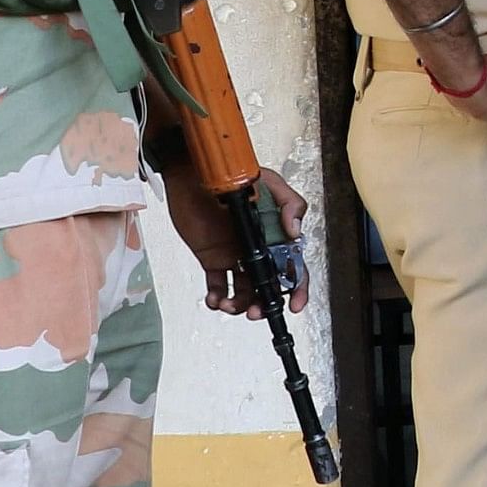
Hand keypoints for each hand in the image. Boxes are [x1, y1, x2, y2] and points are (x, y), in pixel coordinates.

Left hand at [153, 171, 311, 318]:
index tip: (294, 304)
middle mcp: (258, 249)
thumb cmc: (229, 175)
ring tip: (227, 304)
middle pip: (268, 284)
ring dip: (239, 304)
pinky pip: (217, 284)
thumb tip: (295, 232)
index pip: (293, 266)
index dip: (297, 287)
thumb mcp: (267, 182)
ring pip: (243, 290)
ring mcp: (235, 255)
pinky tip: (214, 299)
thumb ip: (289, 202)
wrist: (190, 176)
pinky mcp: (212, 258)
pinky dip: (216, 297)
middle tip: (254, 311)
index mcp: (275, 234)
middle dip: (264, 303)